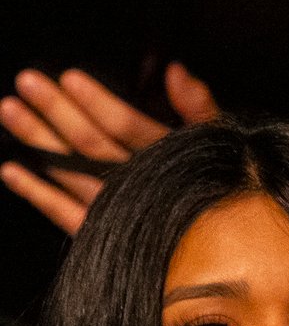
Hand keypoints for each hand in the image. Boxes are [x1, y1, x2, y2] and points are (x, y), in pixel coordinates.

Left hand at [0, 65, 215, 232]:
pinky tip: (9, 171)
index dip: (97, 101)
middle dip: (56, 110)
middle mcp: (138, 184)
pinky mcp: (102, 236)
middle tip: (26, 81)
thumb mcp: (222, 144)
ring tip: (8, 111)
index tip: (68, 77)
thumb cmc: (229, 195)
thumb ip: (199, 107)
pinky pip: (62, 214)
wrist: (230, 256)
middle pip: (91, 144)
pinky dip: (35, 193)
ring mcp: (117, 211)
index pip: (127, 127)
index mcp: (170, 159)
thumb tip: (174, 70)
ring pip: (70, 173)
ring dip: (37, 140)